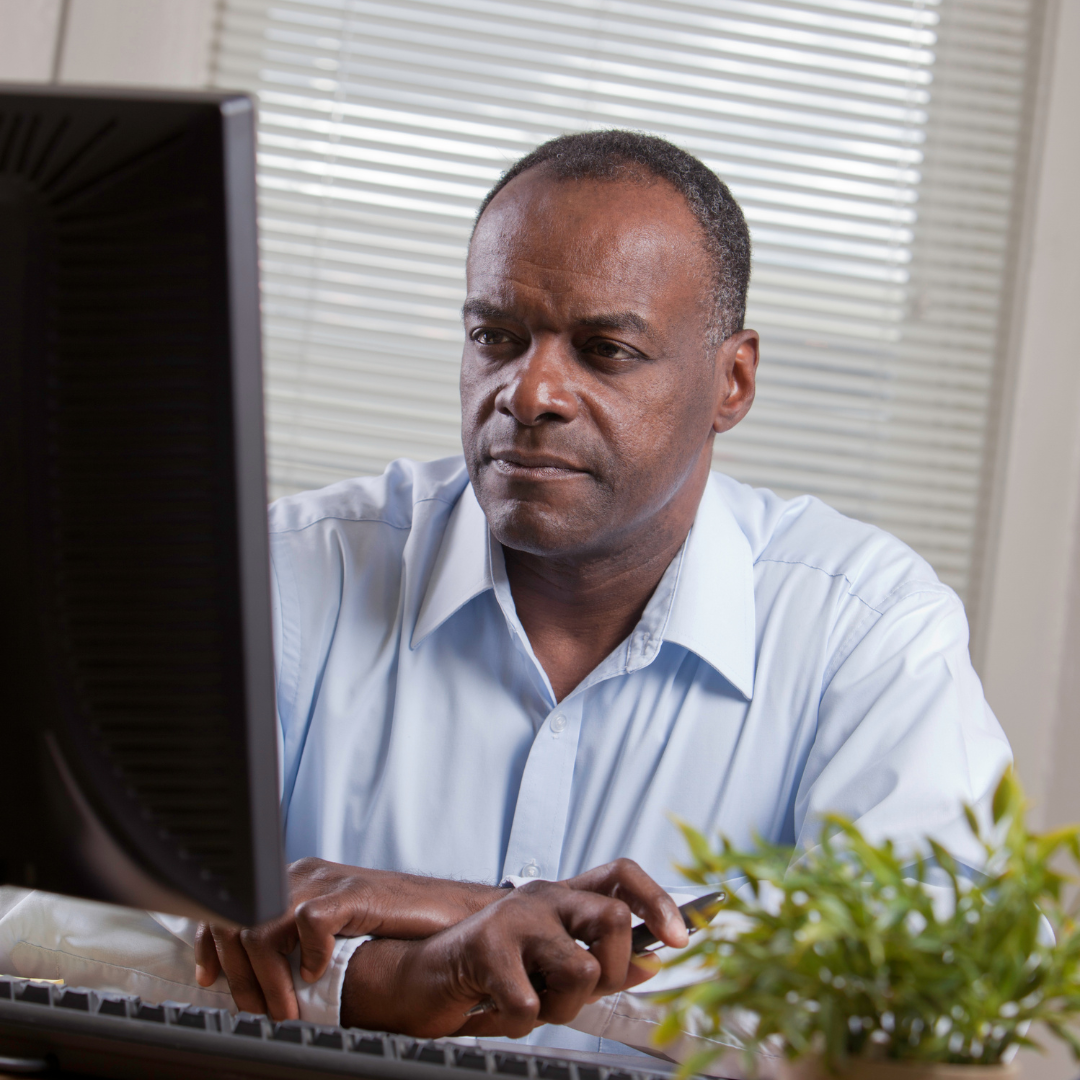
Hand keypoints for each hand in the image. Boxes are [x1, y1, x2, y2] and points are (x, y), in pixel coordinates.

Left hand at [194, 858, 502, 1018]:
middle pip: (240, 918)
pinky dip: (306, 954)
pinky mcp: (355, 893)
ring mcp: (331, 882)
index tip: (208, 980)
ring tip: (285, 1008)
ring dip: (267, 977)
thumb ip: (297, 940)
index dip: (212, 944)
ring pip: (264, 923)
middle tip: (255, 1010)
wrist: (449, 913)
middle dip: (238, 974)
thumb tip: (256, 977)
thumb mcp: (334, 931)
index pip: (234, 902)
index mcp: (298, 880)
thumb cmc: (395, 927)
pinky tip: (317, 974)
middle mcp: (307, 875)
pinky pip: (308, 920)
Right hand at [341, 877, 673, 1038]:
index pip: (622, 875)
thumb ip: (599, 961)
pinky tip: (499, 1012)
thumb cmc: (490, 972)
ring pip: (581, 967)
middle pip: (612, 917)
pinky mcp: (487, 948)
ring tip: (533, 1005)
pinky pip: (531, 1005)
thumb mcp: (551, 967)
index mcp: (563, 898)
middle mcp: (544, 897)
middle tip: (581, 991)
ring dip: (562, 1007)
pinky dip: (519, 1024)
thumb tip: (651, 963)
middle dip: (610, 972)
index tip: (679, 940)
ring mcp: (516, 918)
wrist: (421, 977)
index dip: (657, 901)